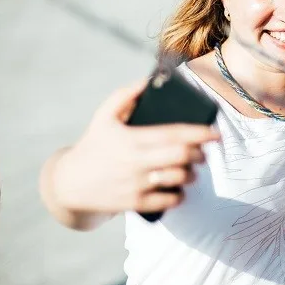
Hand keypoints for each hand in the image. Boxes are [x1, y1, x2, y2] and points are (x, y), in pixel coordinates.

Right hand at [51, 82, 218, 215]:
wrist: (69, 184)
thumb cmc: (93, 146)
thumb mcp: (103, 117)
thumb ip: (125, 95)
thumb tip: (148, 81)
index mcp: (132, 138)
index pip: (175, 134)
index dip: (200, 133)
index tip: (215, 133)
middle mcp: (136, 162)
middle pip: (182, 156)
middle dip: (199, 153)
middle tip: (203, 152)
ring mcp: (136, 184)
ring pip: (178, 178)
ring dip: (192, 174)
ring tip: (191, 169)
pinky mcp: (135, 203)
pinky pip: (168, 200)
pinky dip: (179, 194)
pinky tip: (178, 188)